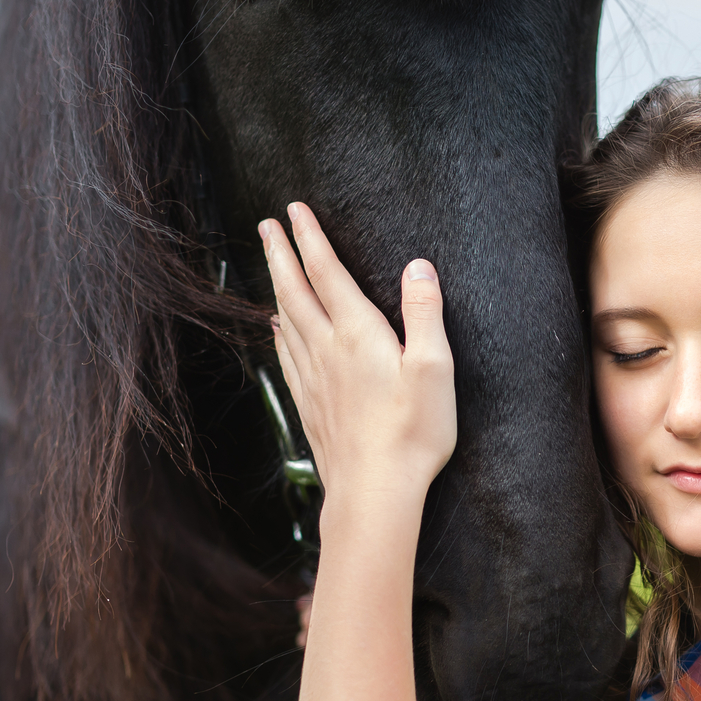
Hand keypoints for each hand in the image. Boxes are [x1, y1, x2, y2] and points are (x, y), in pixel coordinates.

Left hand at [259, 204, 455, 506]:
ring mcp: (313, 379)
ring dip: (276, 286)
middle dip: (280, 253)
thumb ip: (424, 313)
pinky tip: (277, 328)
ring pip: (285, 319)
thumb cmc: (413, 433)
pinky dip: (278, 332)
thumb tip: (419, 267)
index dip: (311, 238)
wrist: (374, 491)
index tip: (294, 210)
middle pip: (295, 291)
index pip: (328, 273)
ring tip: (269, 264)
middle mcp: (327, 350)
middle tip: (266, 225)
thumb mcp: (434, 368)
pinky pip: (286, 355)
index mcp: (358, 334)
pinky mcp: (310, 404)